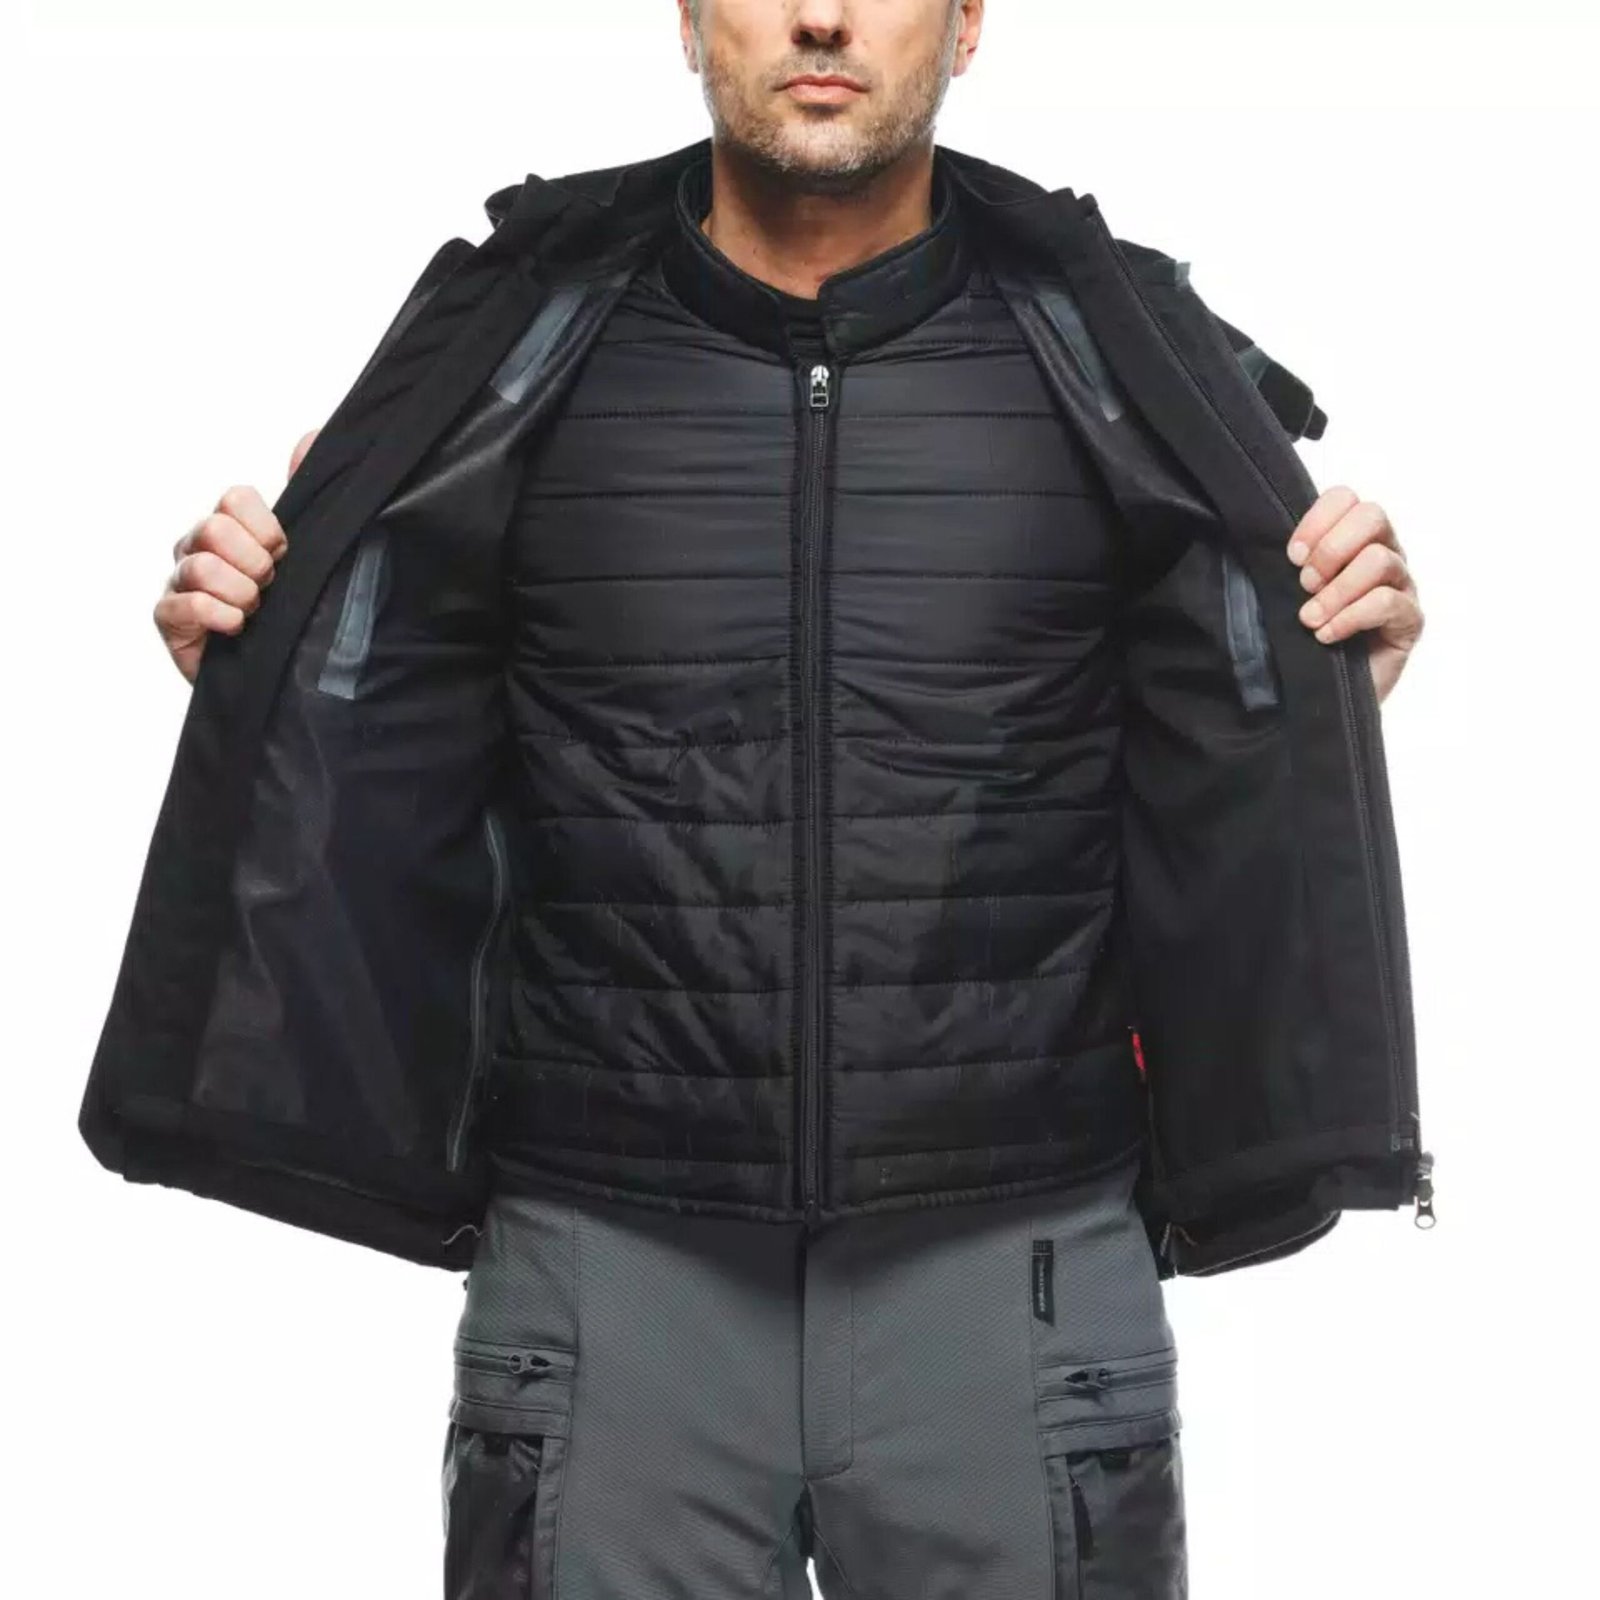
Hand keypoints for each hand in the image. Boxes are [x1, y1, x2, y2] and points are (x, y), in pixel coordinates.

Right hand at [154, 427, 319, 684]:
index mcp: (233, 526)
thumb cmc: (292, 609)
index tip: (285, 554)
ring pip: (200, 566)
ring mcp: (181, 582)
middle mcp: (200, 547)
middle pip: (215, 528)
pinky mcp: (169, 620)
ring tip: (255, 612)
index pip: (236, 498)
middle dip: (254, 562)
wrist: (285, 672)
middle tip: (270, 586)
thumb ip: (307, 495)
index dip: (266, 527)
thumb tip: (310, 437)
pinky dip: (216, 615)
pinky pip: (181, 605)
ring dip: (240, 593)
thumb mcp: (310, 552)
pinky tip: (237, 628)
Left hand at [1283, 486, 1422, 704]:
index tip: (1290, 557)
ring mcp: (1401, 585)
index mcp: (1351, 538)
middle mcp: (1383, 552)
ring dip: (1336, 590)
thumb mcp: (1286, 594)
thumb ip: (1287, 565)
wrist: (1320, 694)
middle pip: (1372, 516)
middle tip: (1304, 585)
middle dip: (1330, 550)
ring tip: (1310, 619)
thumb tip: (1259, 542)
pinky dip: (1350, 618)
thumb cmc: (1302, 639)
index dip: (1316, 521)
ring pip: (1379, 560)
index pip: (1345, 498)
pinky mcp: (1410, 620)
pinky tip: (1327, 636)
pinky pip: (1387, 602)